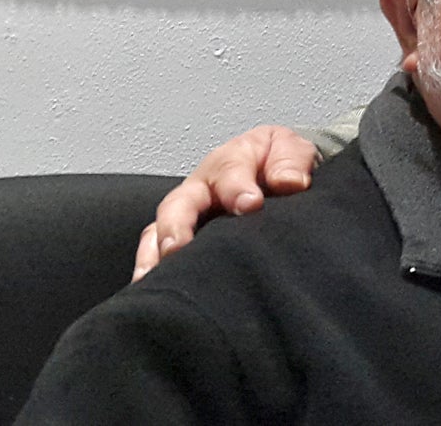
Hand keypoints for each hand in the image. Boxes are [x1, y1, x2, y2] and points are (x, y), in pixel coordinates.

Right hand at [131, 124, 316, 279]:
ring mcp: (186, 216)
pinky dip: (148, 269)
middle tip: (179, 246)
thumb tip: (290, 182)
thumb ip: (290, 161)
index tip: (251, 205)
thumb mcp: (292, 149)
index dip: (237, 189)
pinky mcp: (182, 240)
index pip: (229, 172)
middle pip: (177, 204)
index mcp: (230, 162)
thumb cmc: (278, 163)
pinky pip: (155, 253)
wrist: (275, 172)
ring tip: (152, 277)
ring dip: (154, 253)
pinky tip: (148, 290)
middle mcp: (200, 189)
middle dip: (176, 225)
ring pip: (157, 231)